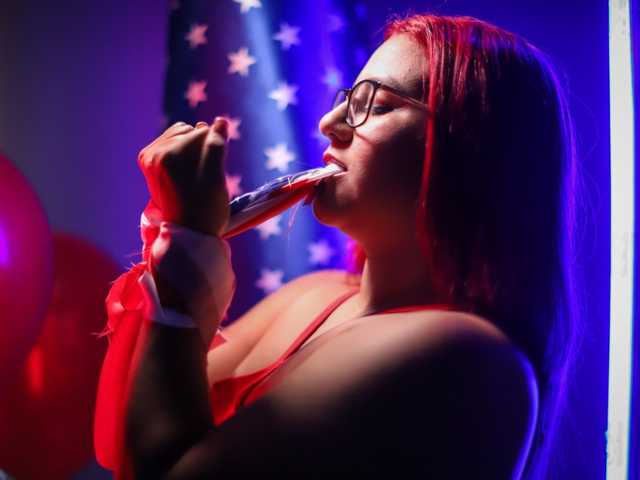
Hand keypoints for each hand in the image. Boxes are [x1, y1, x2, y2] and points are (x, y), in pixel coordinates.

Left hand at [137, 118, 229, 235]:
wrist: (189, 236)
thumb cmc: (207, 208)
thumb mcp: (215, 176)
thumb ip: (216, 145)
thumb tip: (220, 121)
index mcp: (167, 154)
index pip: (203, 133)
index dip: (216, 151)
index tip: (210, 176)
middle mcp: (153, 153)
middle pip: (191, 133)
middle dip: (203, 149)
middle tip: (202, 178)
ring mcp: (150, 158)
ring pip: (183, 137)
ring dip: (194, 150)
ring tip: (195, 176)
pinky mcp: (150, 163)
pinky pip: (173, 143)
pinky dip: (184, 153)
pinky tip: (186, 173)